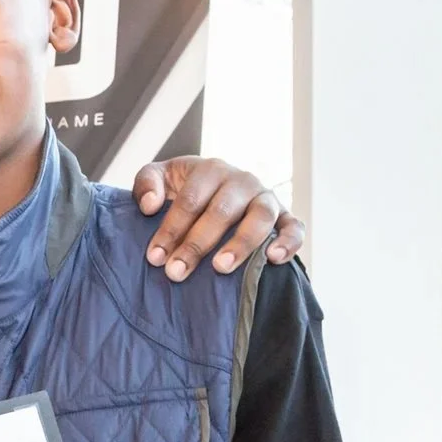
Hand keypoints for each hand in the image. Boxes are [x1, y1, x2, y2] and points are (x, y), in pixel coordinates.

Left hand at [133, 157, 303, 279]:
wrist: (216, 188)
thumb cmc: (185, 187)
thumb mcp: (161, 177)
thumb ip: (147, 182)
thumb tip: (149, 205)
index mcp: (211, 169)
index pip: (191, 200)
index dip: (172, 228)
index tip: (154, 257)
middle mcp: (242, 181)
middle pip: (222, 211)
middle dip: (197, 244)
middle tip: (177, 272)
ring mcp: (266, 198)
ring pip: (260, 217)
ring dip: (241, 244)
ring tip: (220, 268)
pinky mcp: (285, 216)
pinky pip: (294, 227)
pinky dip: (289, 242)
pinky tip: (273, 259)